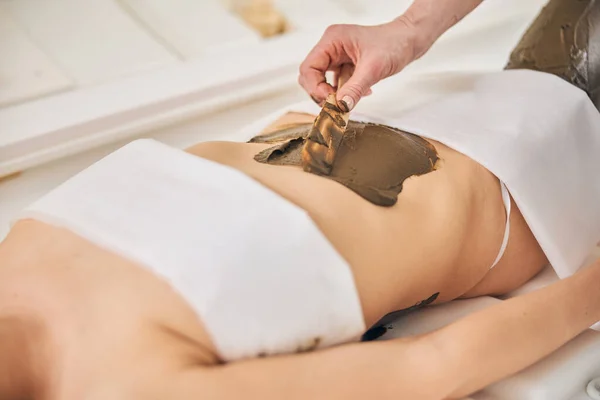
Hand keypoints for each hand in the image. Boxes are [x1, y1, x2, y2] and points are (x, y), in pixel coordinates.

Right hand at [298, 18, 421, 110]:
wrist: (410, 40)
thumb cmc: (395, 44)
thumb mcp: (374, 68)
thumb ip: (355, 89)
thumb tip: (340, 107)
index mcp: (332, 40)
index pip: (309, 68)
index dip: (315, 88)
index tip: (331, 100)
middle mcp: (331, 47)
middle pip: (311, 76)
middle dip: (322, 93)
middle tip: (337, 104)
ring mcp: (337, 56)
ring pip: (323, 82)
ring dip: (336, 94)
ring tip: (353, 97)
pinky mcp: (345, 64)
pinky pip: (337, 83)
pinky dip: (345, 92)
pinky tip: (362, 92)